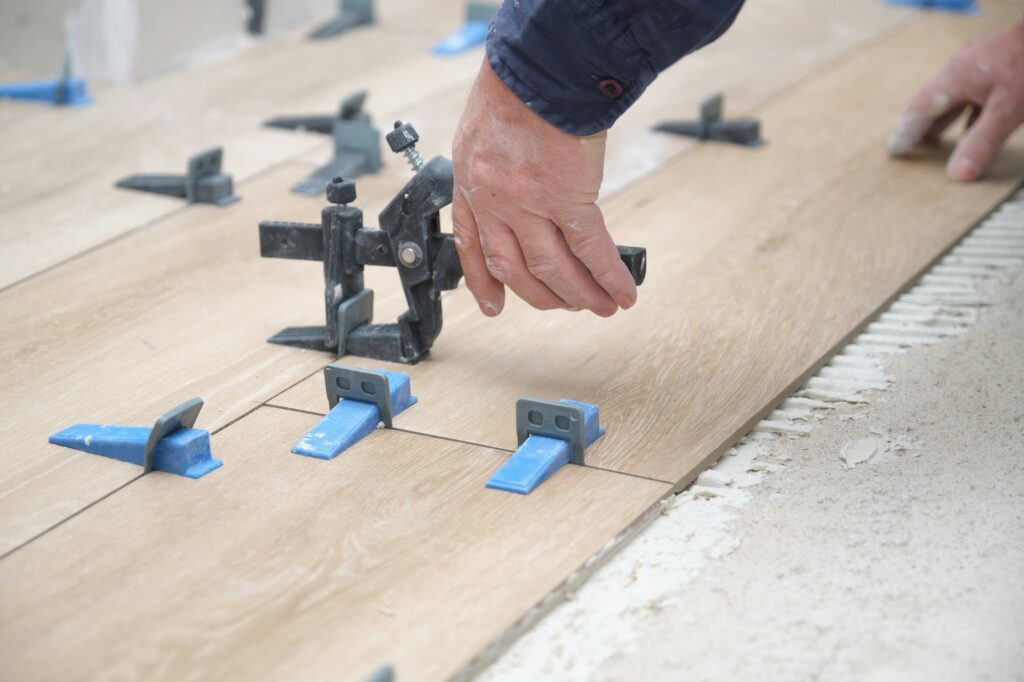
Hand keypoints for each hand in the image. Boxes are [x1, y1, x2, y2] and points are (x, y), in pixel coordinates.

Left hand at [451, 59, 637, 316]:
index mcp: (470, 183)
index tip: (495, 305)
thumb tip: (519, 188)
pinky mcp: (568, 197)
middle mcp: (494, 201)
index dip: (483, 282)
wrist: (540, 66)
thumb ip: (492, 168)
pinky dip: (608, 275)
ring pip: (553, 268)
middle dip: (543, 295)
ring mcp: (529, 203)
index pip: (472, 246)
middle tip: (565, 305)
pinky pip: (590, 249)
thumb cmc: (517, 86)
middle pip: (516, 267)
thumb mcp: (481, 132)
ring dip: (579, 294)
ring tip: (600, 307)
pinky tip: (623, 291)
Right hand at [888, 25, 1023, 180]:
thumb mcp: (1007, 110)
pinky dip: (965, 112)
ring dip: (941, 118)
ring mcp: (980, 64)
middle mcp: (962, 68)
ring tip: (932, 137)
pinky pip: (973, 93)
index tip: (895, 149)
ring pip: (952, 97)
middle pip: (932, 100)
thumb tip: (957, 175)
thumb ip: (982, 142)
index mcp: (956, 77)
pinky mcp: (998, 65)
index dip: (906, 131)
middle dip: (919, 124)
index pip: (920, 108)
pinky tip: (970, 125)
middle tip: (907, 144)